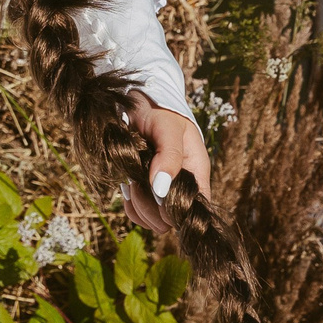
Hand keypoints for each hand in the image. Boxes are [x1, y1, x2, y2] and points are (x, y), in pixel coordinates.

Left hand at [121, 97, 210, 232]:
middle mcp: (181, 187)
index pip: (195, 210)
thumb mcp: (168, 128)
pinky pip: (138, 212)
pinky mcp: (144, 189)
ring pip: (153, 220)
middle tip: (138, 183)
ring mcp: (161, 190)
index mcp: (196, 175)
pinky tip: (126, 187)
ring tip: (132, 182)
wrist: (138, 101)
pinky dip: (130, 205)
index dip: (175, 211)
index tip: (157, 194)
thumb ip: (169, 157)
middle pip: (170, 220)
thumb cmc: (159, 111)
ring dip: (139, 206)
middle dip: (151, 209)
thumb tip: (161, 190)